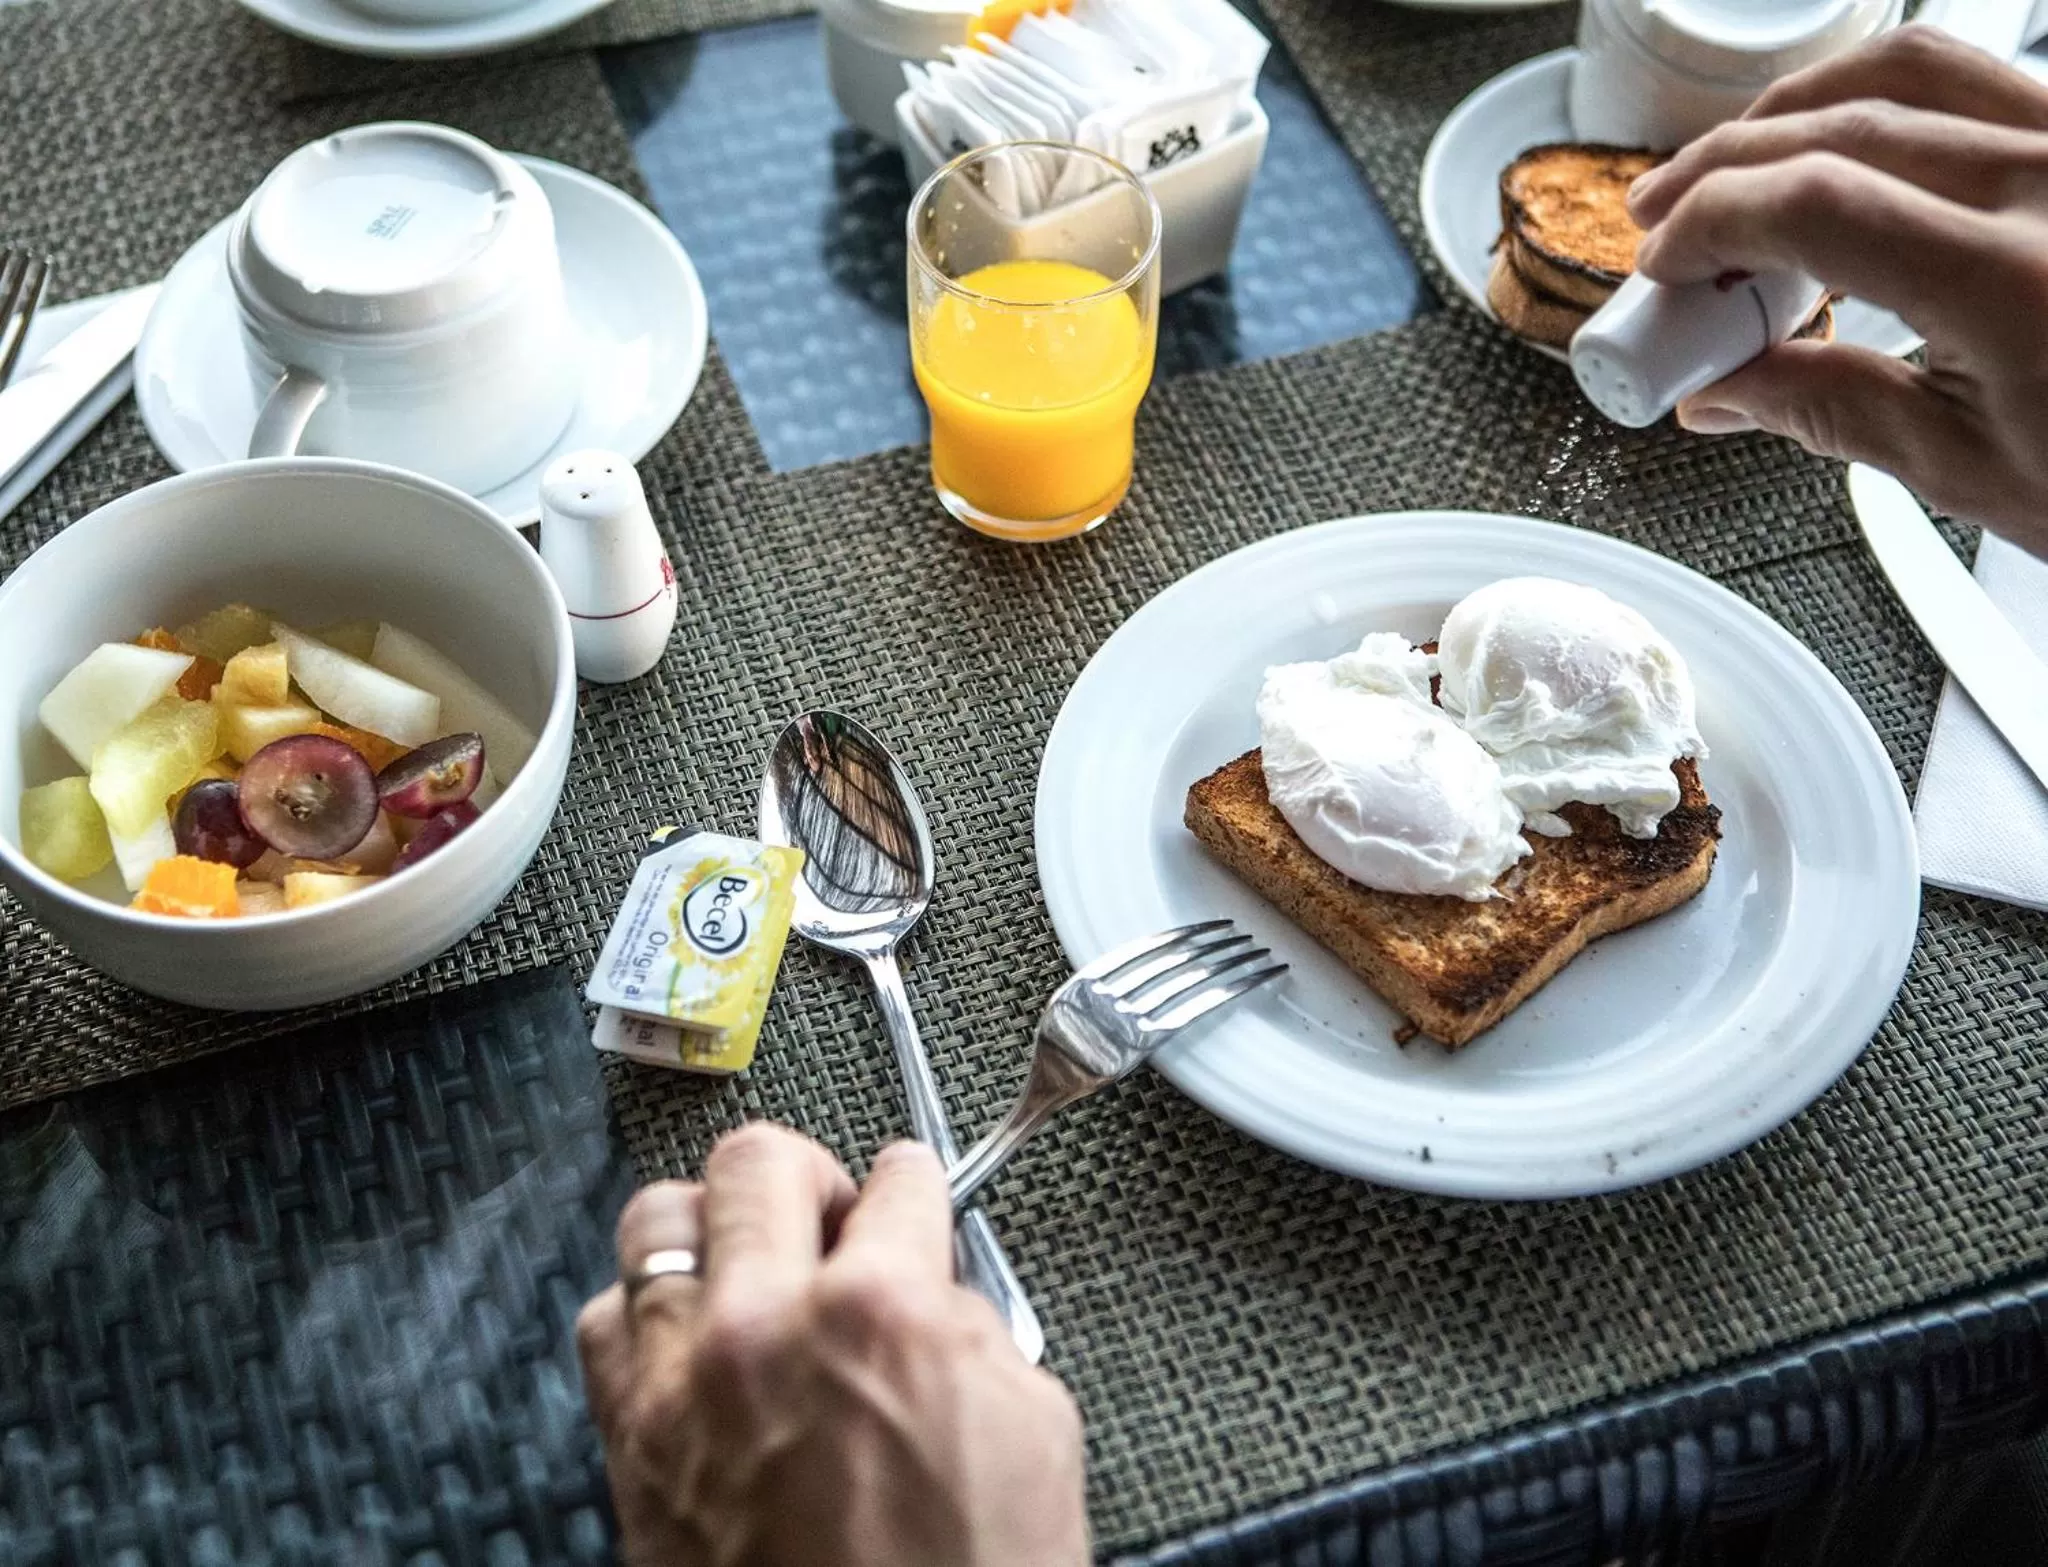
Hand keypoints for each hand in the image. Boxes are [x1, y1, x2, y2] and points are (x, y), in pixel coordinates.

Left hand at [576, 1125, 1088, 1566]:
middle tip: (828, 1214)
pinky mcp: (629, 1447)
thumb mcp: (1034, 1428)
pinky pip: (606, 1322)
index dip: (913, 1186)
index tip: (907, 1193)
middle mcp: (766, 1329)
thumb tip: (934, 1285)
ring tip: (748, 1262)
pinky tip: (692, 1338)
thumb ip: (971, 1327)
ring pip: (658, 1220)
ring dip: (714, 1228)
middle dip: (806, 1175)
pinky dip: (648, 1313)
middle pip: (755, 1160)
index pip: (895, 1180)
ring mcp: (683, 1385)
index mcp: (881, 1314)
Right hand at [1626, 25, 2047, 551]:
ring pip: (1910, 68)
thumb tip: (1719, 393)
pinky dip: (1887, 100)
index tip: (1661, 269)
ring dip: (1797, 111)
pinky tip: (1843, 147)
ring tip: (1736, 166)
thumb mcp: (1967, 467)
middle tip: (1664, 223)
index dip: (1706, 224)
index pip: (1810, 203)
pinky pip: (1979, 78)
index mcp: (2014, 280)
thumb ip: (1826, 410)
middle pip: (1841, 125)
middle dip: (1725, 168)